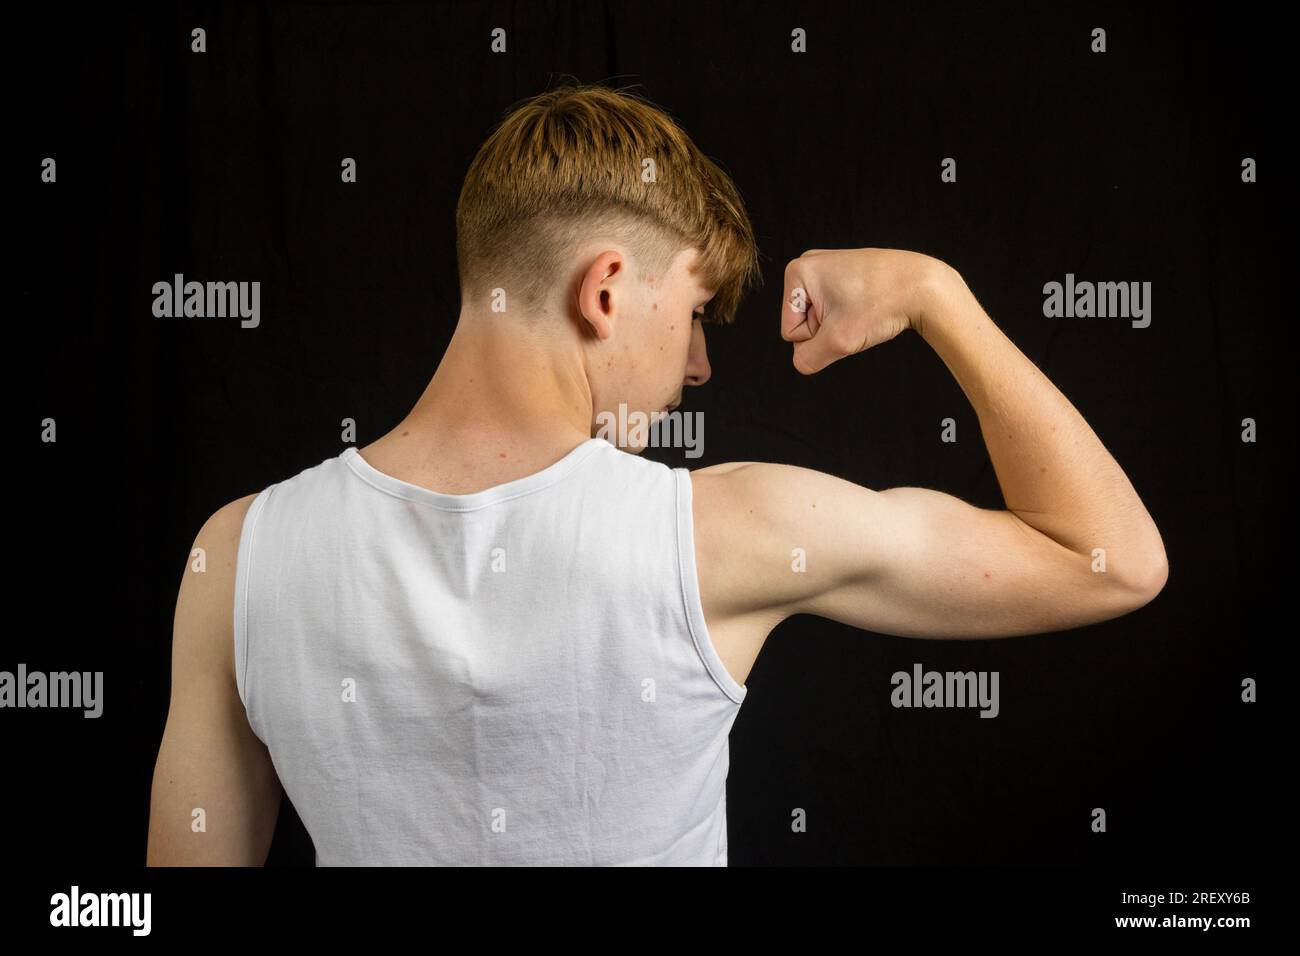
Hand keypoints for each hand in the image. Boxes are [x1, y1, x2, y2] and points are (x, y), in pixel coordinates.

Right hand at [781, 248, 939, 374]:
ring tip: (865, 310)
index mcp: (798, 272)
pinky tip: (869, 305)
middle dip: (830, 330)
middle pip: (804, 323)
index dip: (818, 337)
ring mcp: (828, 267)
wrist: (925, 286)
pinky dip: (852, 315)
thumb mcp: (839, 340)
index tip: (845, 319)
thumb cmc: (882, 304)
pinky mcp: (846, 273)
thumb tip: (802, 363)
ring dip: (842, 325)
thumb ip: (808, 359)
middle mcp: (809, 264)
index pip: (790, 332)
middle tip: (857, 316)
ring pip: (822, 318)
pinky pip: (836, 308)